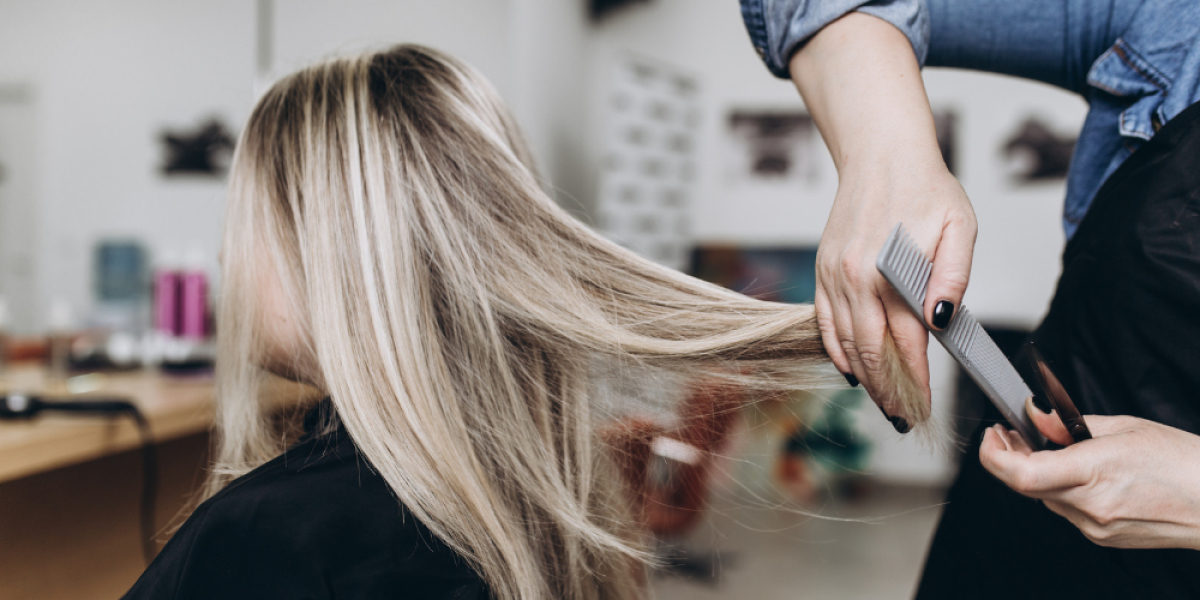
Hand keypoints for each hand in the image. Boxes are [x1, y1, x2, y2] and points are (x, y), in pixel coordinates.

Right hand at [816, 160, 974, 427]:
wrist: (880, 154)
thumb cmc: (925, 187)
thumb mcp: (959, 225)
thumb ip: (952, 275)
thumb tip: (942, 319)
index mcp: (888, 270)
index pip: (904, 341)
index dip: (915, 379)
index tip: (924, 403)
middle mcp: (854, 278)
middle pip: (870, 351)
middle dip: (888, 389)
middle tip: (903, 416)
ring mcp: (834, 276)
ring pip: (846, 342)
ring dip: (864, 376)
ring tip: (882, 401)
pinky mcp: (823, 270)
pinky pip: (825, 322)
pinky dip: (836, 350)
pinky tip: (851, 369)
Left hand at [980, 398, 1199, 549]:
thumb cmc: (1181, 462)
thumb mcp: (1122, 427)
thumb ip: (1067, 424)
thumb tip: (1034, 413)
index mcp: (1094, 472)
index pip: (1021, 474)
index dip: (995, 455)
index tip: (993, 435)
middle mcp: (1090, 506)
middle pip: (1025, 485)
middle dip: (1010, 457)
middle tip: (1011, 433)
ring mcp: (1095, 527)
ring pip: (1045, 497)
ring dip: (1036, 472)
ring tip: (1045, 446)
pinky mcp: (1102, 537)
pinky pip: (1067, 509)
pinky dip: (1062, 488)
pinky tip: (1075, 471)